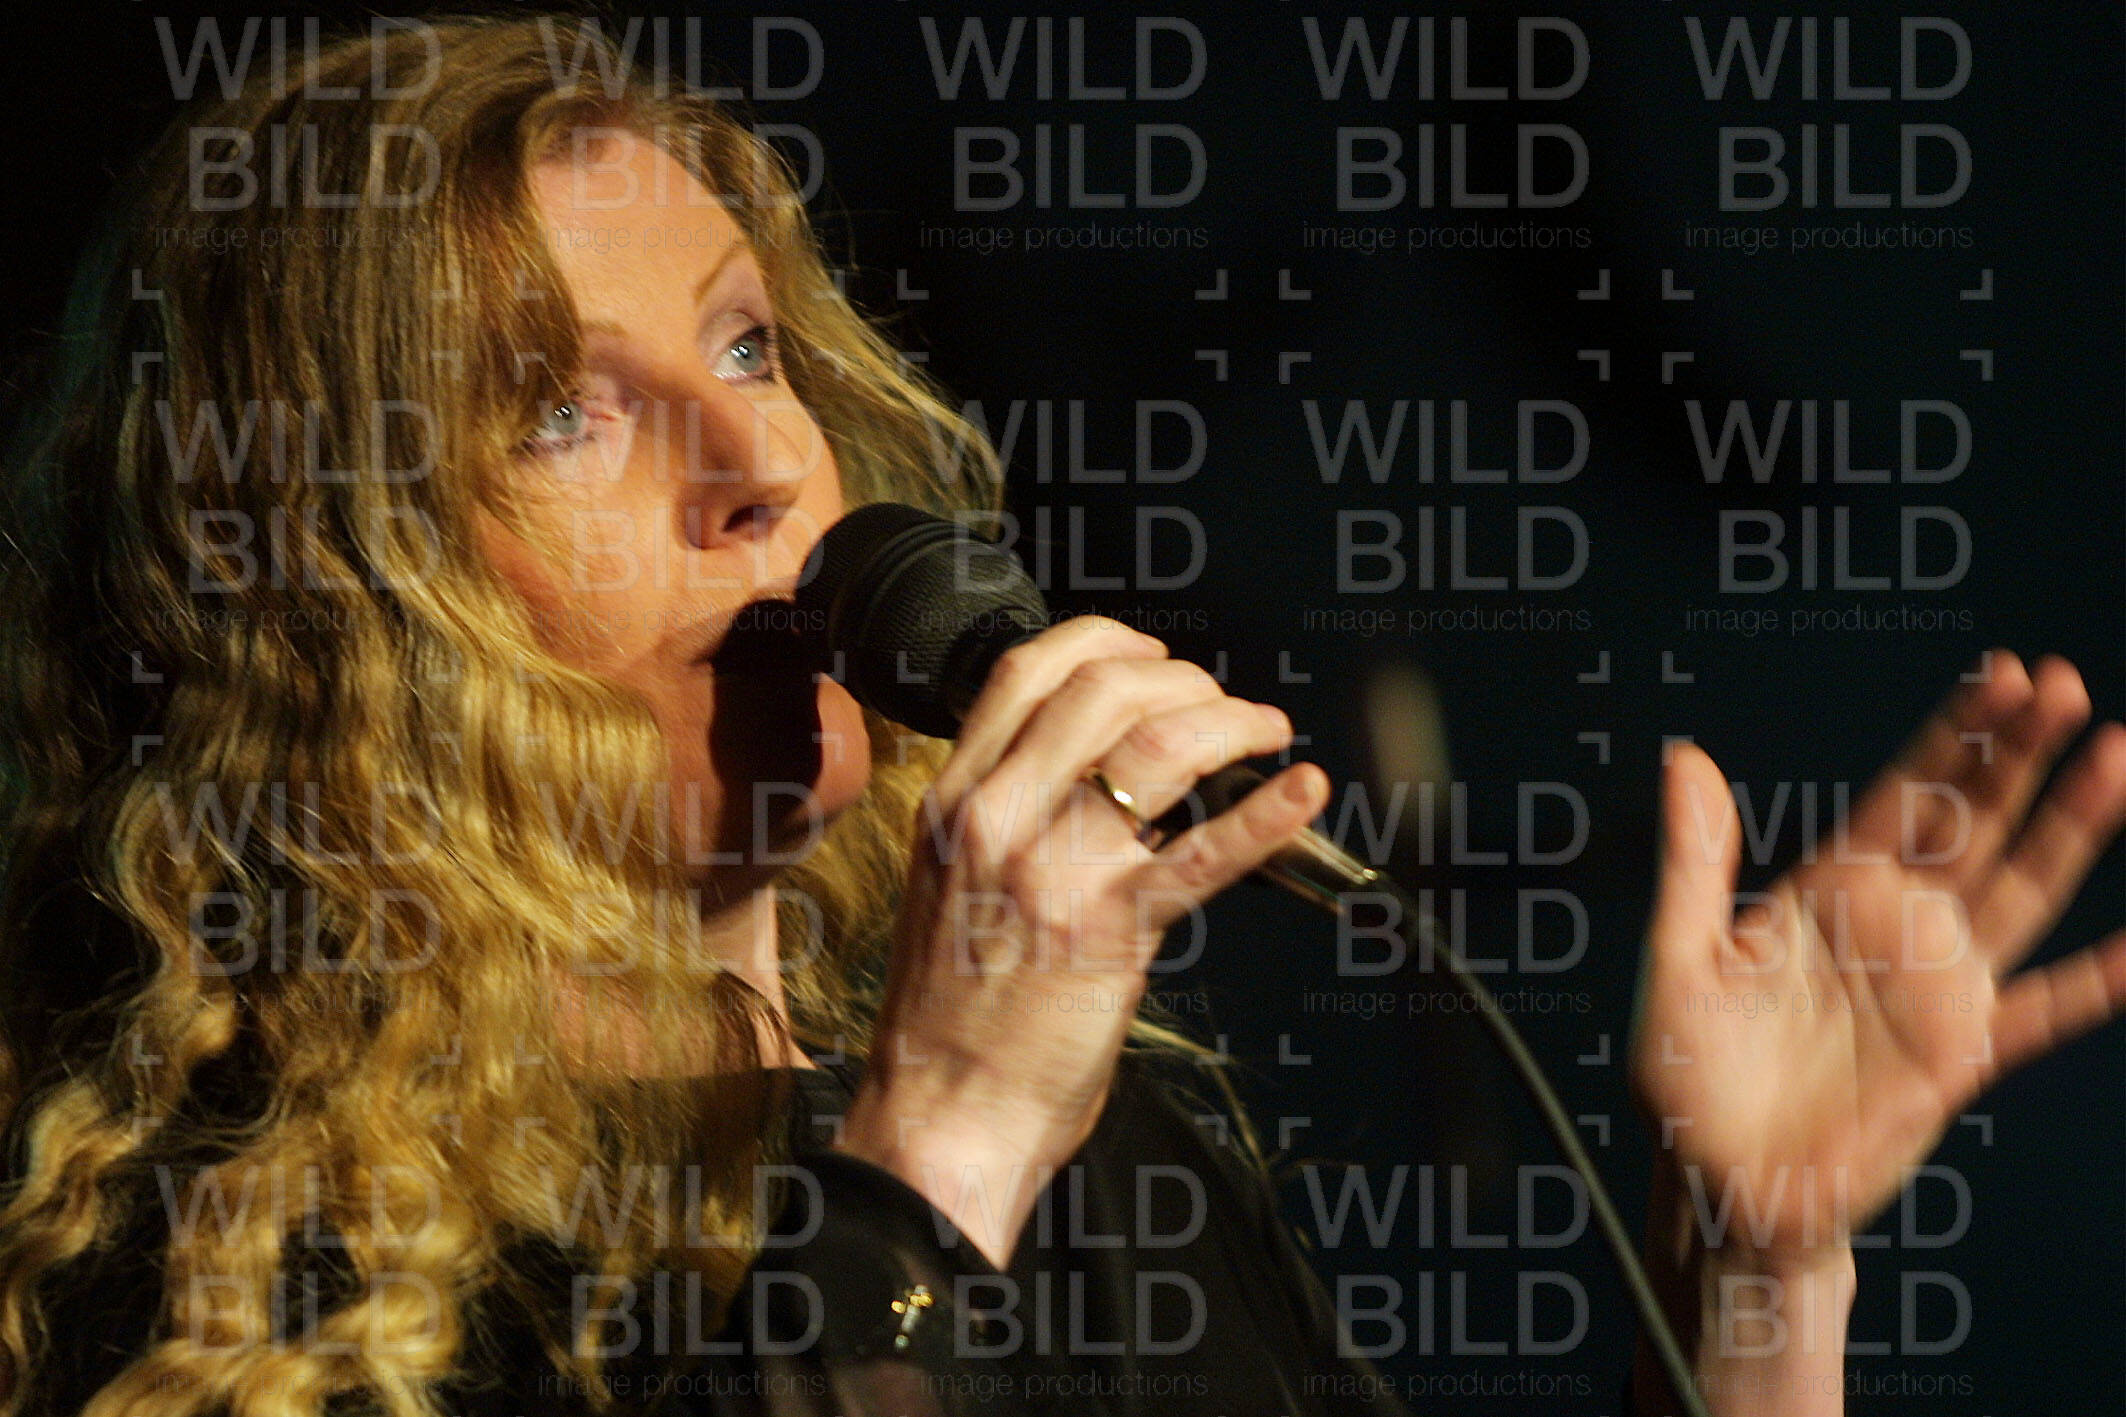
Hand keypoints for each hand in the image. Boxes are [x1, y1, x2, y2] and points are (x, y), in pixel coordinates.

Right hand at [836, 616, 1328, 1264]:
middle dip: (1185, 679)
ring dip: (1232, 723)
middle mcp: (997, 816)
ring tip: (1267, 736)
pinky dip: (1266, 814)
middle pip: (1105, 687)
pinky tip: (1303, 792)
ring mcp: (1054, 867)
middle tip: (1223, 705)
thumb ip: (1003, 821)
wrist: (939, 1118)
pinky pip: (1203, 853)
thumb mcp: (946, 887)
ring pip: (1160, 744)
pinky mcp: (1112, 929)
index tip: (1154, 655)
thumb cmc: (949, 1020)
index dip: (1106, 642)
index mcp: (954, 802)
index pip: (1028, 670)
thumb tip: (1087, 775)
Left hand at [1632, 649, 2125, 1265]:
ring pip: (2019, 889)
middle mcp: (1890, 924)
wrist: (1720, 1185)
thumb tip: (1684, 755)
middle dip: (2017, 753)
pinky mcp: (1960, 1054)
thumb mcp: (1676, 962)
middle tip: (2066, 683)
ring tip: (2116, 757)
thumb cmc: (1685, 1079)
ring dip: (2068, 827)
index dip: (1953, 734)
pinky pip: (2043, 1010)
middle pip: (1970, 820)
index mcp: (1823, 891)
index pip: (1902, 793)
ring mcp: (1933, 985)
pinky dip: (2095, 981)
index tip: (2003, 674)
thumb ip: (1691, 861)